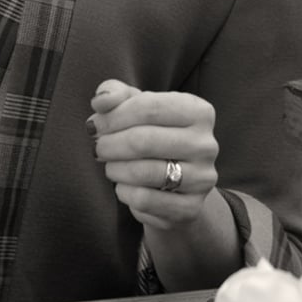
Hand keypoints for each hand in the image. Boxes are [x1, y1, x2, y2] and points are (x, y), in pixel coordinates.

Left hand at [89, 78, 220, 232]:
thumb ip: (115, 93)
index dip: (113, 117)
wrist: (175, 182)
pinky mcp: (191, 208)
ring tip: (110, 165)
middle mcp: (206, 144)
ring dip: (115, 168)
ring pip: (144, 172)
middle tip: (97, 148)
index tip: (95, 125)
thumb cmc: (150, 133)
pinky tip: (124, 186)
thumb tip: (101, 101)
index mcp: (198, 111)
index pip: (148, 107)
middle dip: (109, 145)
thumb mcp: (134, 105)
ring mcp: (203, 179)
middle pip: (143, 141)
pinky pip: (145, 200)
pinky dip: (124, 192)